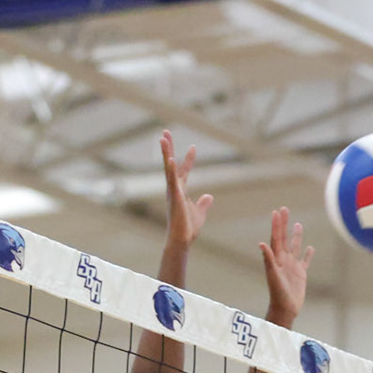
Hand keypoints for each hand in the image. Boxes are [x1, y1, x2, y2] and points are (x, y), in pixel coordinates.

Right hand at [161, 130, 214, 252]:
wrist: (182, 239)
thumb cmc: (188, 228)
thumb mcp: (200, 213)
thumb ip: (203, 203)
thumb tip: (209, 196)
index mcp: (180, 190)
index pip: (184, 170)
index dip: (189, 159)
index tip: (194, 147)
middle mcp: (174, 188)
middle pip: (170, 163)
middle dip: (168, 148)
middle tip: (165, 132)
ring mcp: (173, 191)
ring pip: (168, 167)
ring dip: (166, 152)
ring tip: (163, 137)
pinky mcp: (174, 196)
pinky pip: (171, 180)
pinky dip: (171, 170)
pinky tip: (170, 158)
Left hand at [258, 207, 311, 326]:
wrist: (285, 308)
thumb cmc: (277, 293)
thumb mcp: (273, 275)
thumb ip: (268, 259)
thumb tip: (261, 243)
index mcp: (276, 258)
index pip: (276, 238)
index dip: (276, 225)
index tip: (277, 211)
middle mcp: (284, 260)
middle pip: (284, 238)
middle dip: (284, 224)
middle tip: (285, 209)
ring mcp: (292, 266)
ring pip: (294, 247)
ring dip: (296, 236)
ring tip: (298, 224)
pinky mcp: (301, 274)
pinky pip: (305, 261)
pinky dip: (308, 254)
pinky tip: (311, 248)